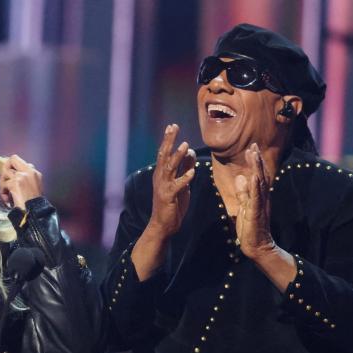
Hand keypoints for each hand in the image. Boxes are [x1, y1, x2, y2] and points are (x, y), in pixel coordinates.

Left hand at [0, 155, 42, 208]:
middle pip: (12, 159)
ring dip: (3, 183)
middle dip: (5, 169)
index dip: (13, 167)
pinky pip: (4, 184)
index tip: (10, 176)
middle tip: (5, 181)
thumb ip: (26, 178)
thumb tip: (14, 174)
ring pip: (5, 172)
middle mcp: (29, 171)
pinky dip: (3, 192)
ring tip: (7, 193)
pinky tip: (7, 199)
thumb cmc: (34, 204)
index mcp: (35, 172)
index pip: (20, 161)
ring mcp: (22, 176)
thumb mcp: (34, 187)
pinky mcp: (15, 183)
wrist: (34, 212)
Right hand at [146, 124, 195, 238]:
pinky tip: (192, 172)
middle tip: (173, 127)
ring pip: (169, 168)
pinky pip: (177, 186)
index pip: (164, 153)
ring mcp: (163, 187)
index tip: (172, 126)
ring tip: (185, 145)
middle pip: (163, 156)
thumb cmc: (172, 205)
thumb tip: (190, 152)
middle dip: (169, 141)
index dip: (168, 140)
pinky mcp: (168, 197)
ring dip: (177, 156)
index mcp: (161, 174)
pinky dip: (184, 178)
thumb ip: (184, 169)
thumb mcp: (181, 184)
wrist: (163, 225)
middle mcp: (160, 178)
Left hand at [234, 143, 276, 259]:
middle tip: (253, 144)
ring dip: (256, 168)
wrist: (257, 246)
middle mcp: (262, 198)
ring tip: (254, 154)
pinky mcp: (256, 213)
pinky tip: (254, 176)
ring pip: (260, 183)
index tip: (251, 148)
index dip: (255, 162)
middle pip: (261, 175)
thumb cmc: (251, 228)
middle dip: (257, 159)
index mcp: (258, 196)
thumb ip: (243, 194)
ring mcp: (260, 205)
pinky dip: (255, 187)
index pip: (257, 175)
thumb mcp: (244, 207)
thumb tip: (240, 178)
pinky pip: (256, 198)